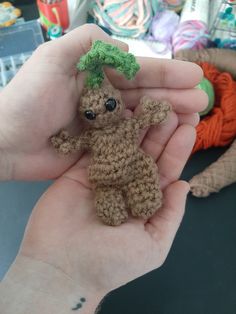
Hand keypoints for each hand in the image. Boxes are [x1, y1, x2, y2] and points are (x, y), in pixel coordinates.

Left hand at [0, 24, 206, 180]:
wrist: (6, 142)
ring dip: (168, 118)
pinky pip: (129, 143)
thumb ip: (86, 43)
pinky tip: (168, 140)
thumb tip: (125, 48)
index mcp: (96, 76)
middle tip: (202, 101)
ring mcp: (103, 127)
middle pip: (145, 96)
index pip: (137, 73)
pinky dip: (150, 141)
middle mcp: (103, 100)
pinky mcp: (101, 150)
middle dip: (174, 97)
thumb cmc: (28, 100)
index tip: (193, 76)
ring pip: (141, 120)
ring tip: (194, 119)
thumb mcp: (53, 59)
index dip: (166, 73)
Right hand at [14, 117, 195, 301]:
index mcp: (145, 200)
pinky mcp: (79, 169)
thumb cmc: (111, 262)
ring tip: (150, 104)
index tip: (188, 129)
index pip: (165, 171)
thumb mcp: (153, 245)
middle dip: (160, 131)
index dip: (177, 151)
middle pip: (146, 152)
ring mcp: (103, 174)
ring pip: (123, 144)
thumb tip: (184, 184)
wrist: (62, 268)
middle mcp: (126, 184)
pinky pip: (96, 145)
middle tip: (172, 108)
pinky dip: (108, 130)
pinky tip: (121, 112)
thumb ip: (170, 215)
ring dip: (137, 125)